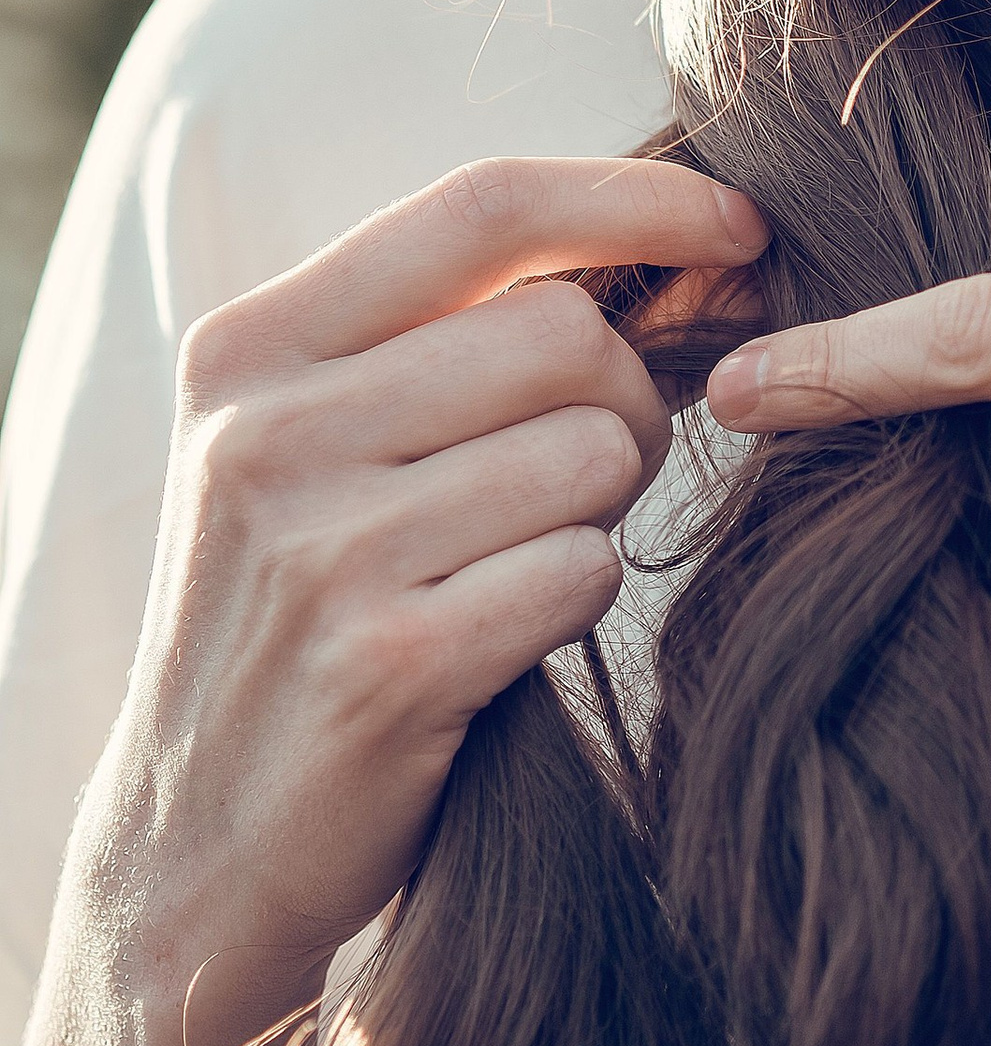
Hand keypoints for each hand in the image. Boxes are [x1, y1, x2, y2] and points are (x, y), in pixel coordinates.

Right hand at [84, 154, 765, 1011]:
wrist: (193, 843)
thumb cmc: (307, 603)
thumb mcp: (322, 437)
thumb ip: (462, 329)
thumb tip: (699, 243)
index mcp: (252, 346)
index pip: (483, 205)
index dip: (636, 202)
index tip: (741, 225)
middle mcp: (269, 433)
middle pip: (562, 331)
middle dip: (623, 393)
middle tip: (586, 467)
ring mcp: (321, 551)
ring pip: (588, 452)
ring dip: (600, 505)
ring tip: (521, 553)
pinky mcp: (386, 666)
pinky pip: (581, 570)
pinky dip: (577, 592)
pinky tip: (506, 629)